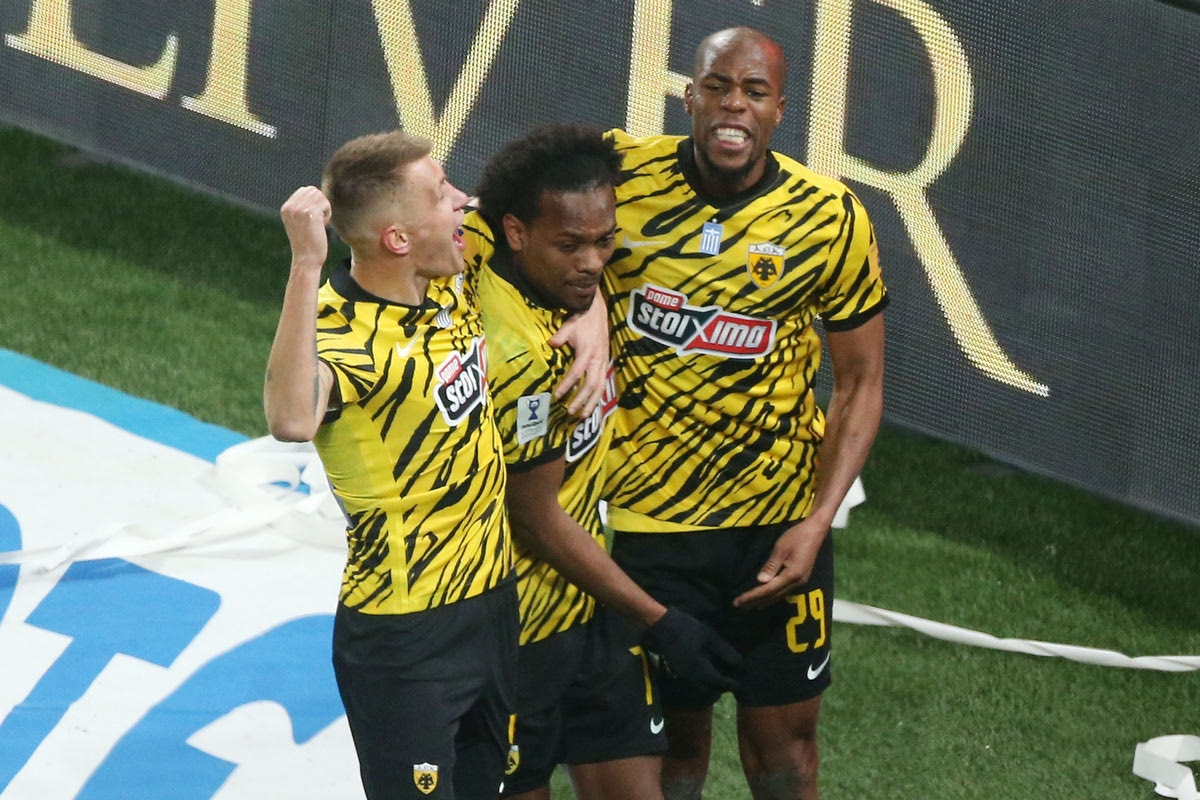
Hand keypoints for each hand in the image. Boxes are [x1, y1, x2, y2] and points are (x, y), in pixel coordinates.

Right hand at [280, 186, 330, 271]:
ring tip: (319, 224)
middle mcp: (290, 206)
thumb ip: (301, 208)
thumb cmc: (307, 243)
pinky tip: (322, 226)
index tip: (313, 219)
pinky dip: (328, 214)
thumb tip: (315, 191)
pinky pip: (326, 204)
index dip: (314, 202)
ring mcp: (299, 209)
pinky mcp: (309, 213)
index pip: (305, 190)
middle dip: (320, 204)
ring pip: (320, 196)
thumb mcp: (299, 223)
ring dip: (324, 209)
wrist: (307, 259)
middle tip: (318, 221)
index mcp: (286, 208)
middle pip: (313, 191)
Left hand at [548, 290, 609, 417]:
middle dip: (581, 400)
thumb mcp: (569, 324)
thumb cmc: (582, 318)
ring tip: (583, 415)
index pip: (576, 373)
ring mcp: (603, 362)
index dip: (567, 386)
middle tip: (570, 412)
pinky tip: (591, 405)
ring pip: (600, 387)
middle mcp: (598, 359)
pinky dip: (597, 396)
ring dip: (592, 403)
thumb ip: (560, 336)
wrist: (597, 310)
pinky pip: (602, 383)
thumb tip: (551, 345)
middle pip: (591, 385)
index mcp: (588, 351)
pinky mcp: (605, 363)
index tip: (557, 396)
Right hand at [642, 607, 741, 695]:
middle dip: (722, 688)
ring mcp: (683, 676)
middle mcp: (690, 677)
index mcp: (700, 668)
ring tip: (720, 675)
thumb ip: (725, 652)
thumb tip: (739, 664)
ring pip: (702, 690)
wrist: (662, 626)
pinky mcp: (678, 673)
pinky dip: (703, 682)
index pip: (720, 683)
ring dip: (712, 687)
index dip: (732, 684)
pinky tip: (708, 670)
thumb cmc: (688, 628)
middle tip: (731, 678)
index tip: (740, 681)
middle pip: (711, 692)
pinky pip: (694, 684)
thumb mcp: (710, 637)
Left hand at [733, 518, 826, 609]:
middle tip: (739, 606)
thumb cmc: (797, 536)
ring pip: (779, 596)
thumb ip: (771, 565)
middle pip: (773, 596)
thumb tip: (760, 581)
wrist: (816, 531)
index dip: (752, 596)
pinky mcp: (801, 578)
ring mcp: (801, 582)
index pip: (768, 590)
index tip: (738, 601)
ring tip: (750, 606)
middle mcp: (797, 582)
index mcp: (792, 575)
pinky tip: (766, 598)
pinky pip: (784, 592)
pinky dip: (773, 596)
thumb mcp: (781, 548)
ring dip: (764, 601)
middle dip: (756, 602)